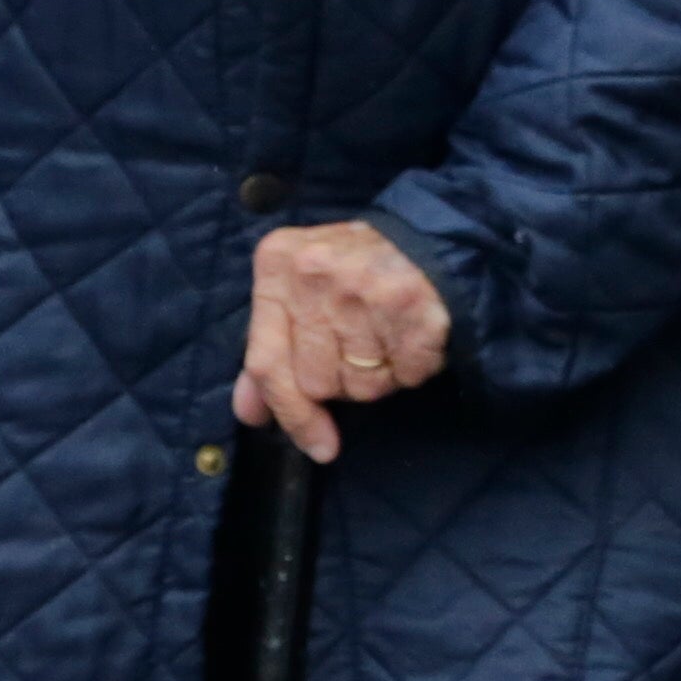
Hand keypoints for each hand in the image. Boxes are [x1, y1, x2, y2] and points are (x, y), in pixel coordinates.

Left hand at [234, 219, 452, 463]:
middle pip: (318, 382)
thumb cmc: (355, 270)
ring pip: (363, 385)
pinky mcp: (411, 302)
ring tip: (389, 335)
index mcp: (277, 262)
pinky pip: (407, 374)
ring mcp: (363, 285)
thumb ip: (269, 348)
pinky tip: (413, 337)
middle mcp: (314, 270)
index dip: (291, 413)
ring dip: (381, 376)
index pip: (268, 363)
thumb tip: (250, 412)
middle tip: (364, 346)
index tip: (318, 445)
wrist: (429, 234)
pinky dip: (414, 368)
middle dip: (344, 380)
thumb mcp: (299, 292)